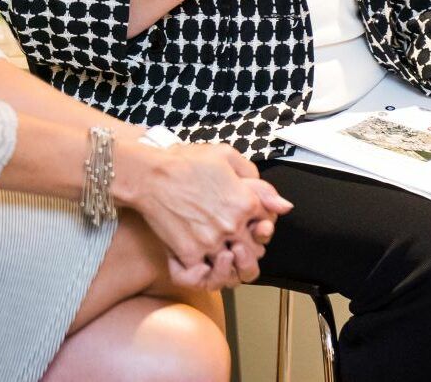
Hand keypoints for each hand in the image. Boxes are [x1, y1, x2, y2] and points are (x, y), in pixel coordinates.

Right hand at [113, 141, 291, 289]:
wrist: (147, 174)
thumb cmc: (183, 161)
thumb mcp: (224, 155)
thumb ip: (256, 178)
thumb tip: (282, 205)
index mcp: (244, 201)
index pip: (267, 223)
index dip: (259, 222)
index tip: (248, 220)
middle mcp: (232, 225)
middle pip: (254, 251)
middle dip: (248, 247)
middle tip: (234, 240)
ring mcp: (211, 242)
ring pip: (232, 267)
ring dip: (229, 263)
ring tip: (219, 252)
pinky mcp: (189, 253)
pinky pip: (204, 275)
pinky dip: (203, 271)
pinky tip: (200, 259)